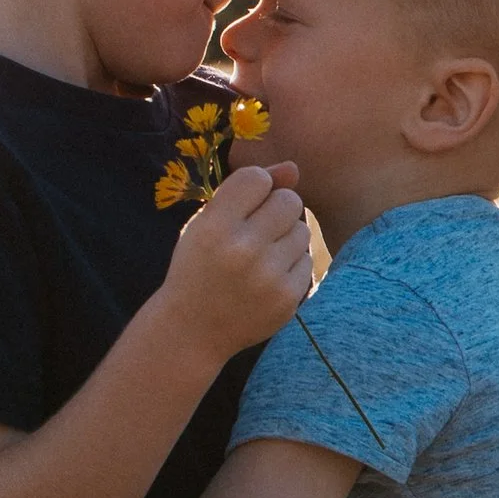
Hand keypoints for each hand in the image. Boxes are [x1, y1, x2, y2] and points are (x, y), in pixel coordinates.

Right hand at [162, 157, 313, 353]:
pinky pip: (307, 261)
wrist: (191, 330)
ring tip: (262, 255)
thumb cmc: (199, 266)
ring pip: (303, 229)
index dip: (254, 189)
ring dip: (287, 237)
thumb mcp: (206, 222)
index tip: (242, 207)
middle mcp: (242, 250)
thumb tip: (294, 167)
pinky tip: (267, 278)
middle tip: (257, 231)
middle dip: (277, 210)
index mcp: (215, 226)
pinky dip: (291, 265)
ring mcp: (267, 277)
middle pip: (289, 200)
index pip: (257, 178)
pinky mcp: (287, 298)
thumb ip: (247, 189)